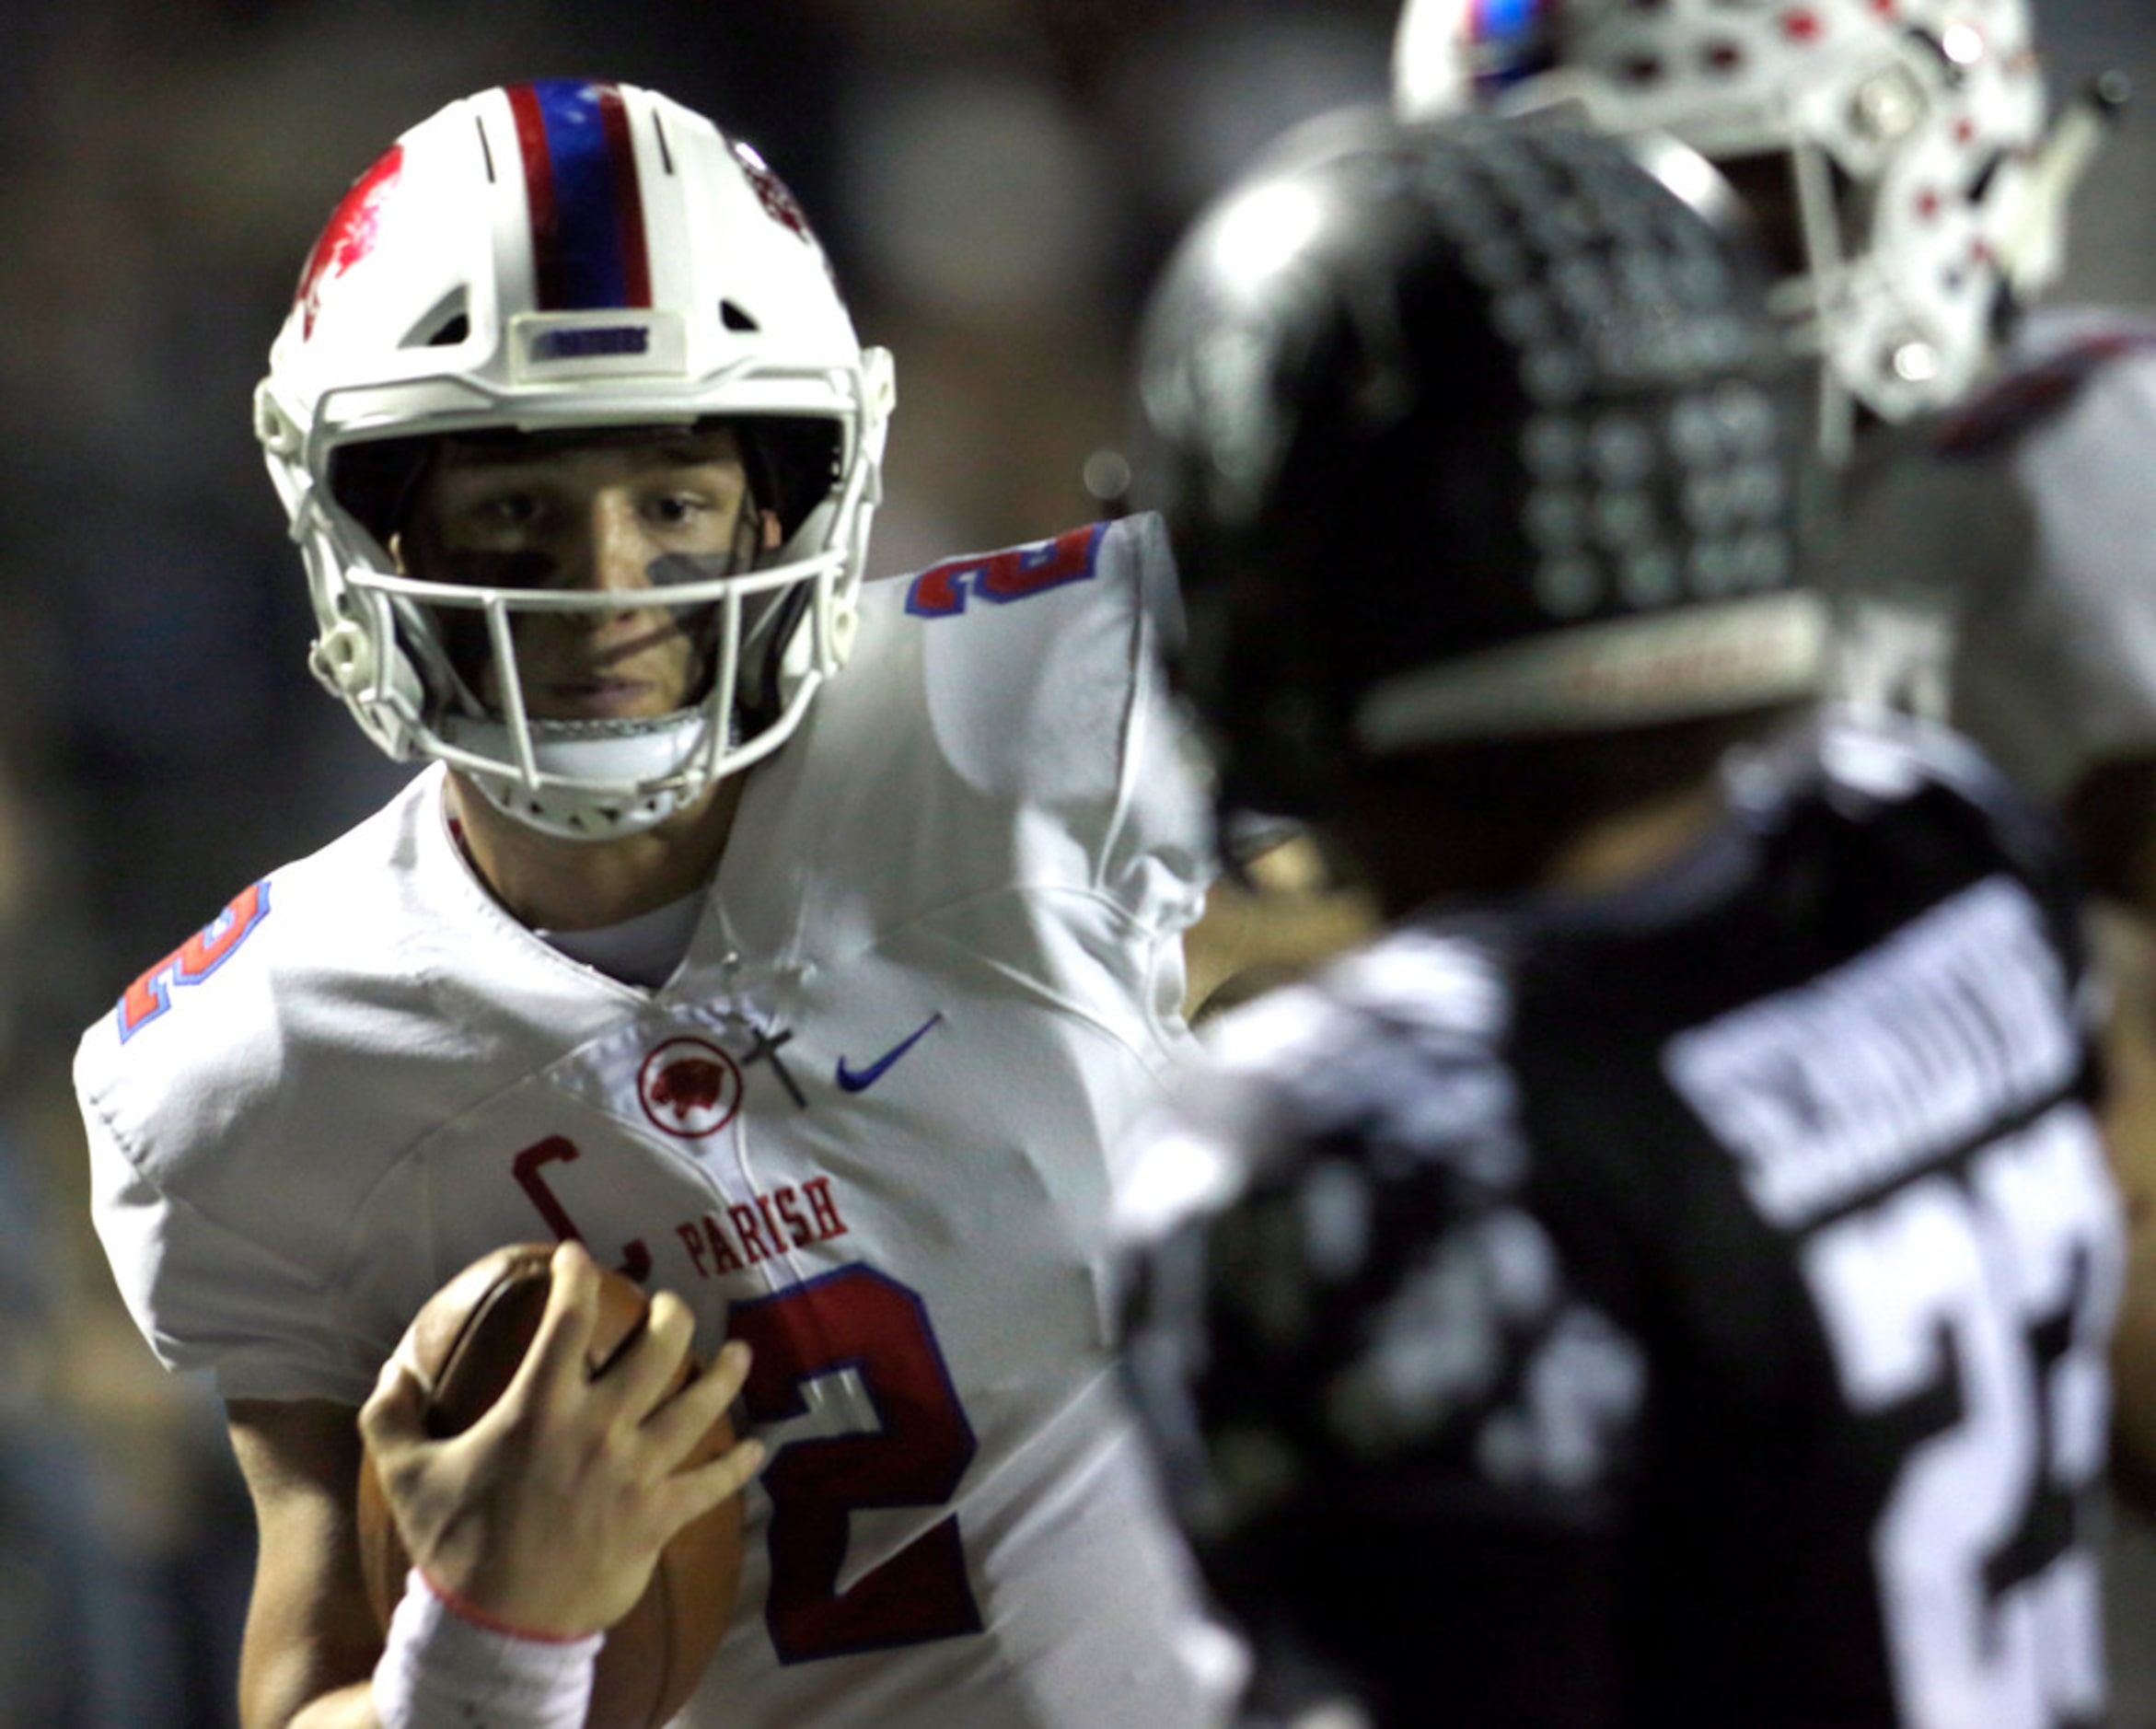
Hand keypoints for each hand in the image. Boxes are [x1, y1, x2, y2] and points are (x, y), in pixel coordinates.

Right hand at [358, 1240, 763, 1637]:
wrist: (498, 1629)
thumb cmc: (455, 1548)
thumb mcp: (407, 1478)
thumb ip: (391, 1417)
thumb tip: (391, 1370)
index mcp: (540, 1407)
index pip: (569, 1318)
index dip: (577, 1275)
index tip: (578, 1256)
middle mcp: (599, 1427)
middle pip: (658, 1348)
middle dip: (672, 1315)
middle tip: (670, 1307)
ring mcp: (637, 1471)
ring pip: (700, 1405)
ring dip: (725, 1374)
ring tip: (740, 1352)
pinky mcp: (661, 1515)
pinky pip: (713, 1484)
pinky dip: (740, 1466)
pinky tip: (759, 1450)